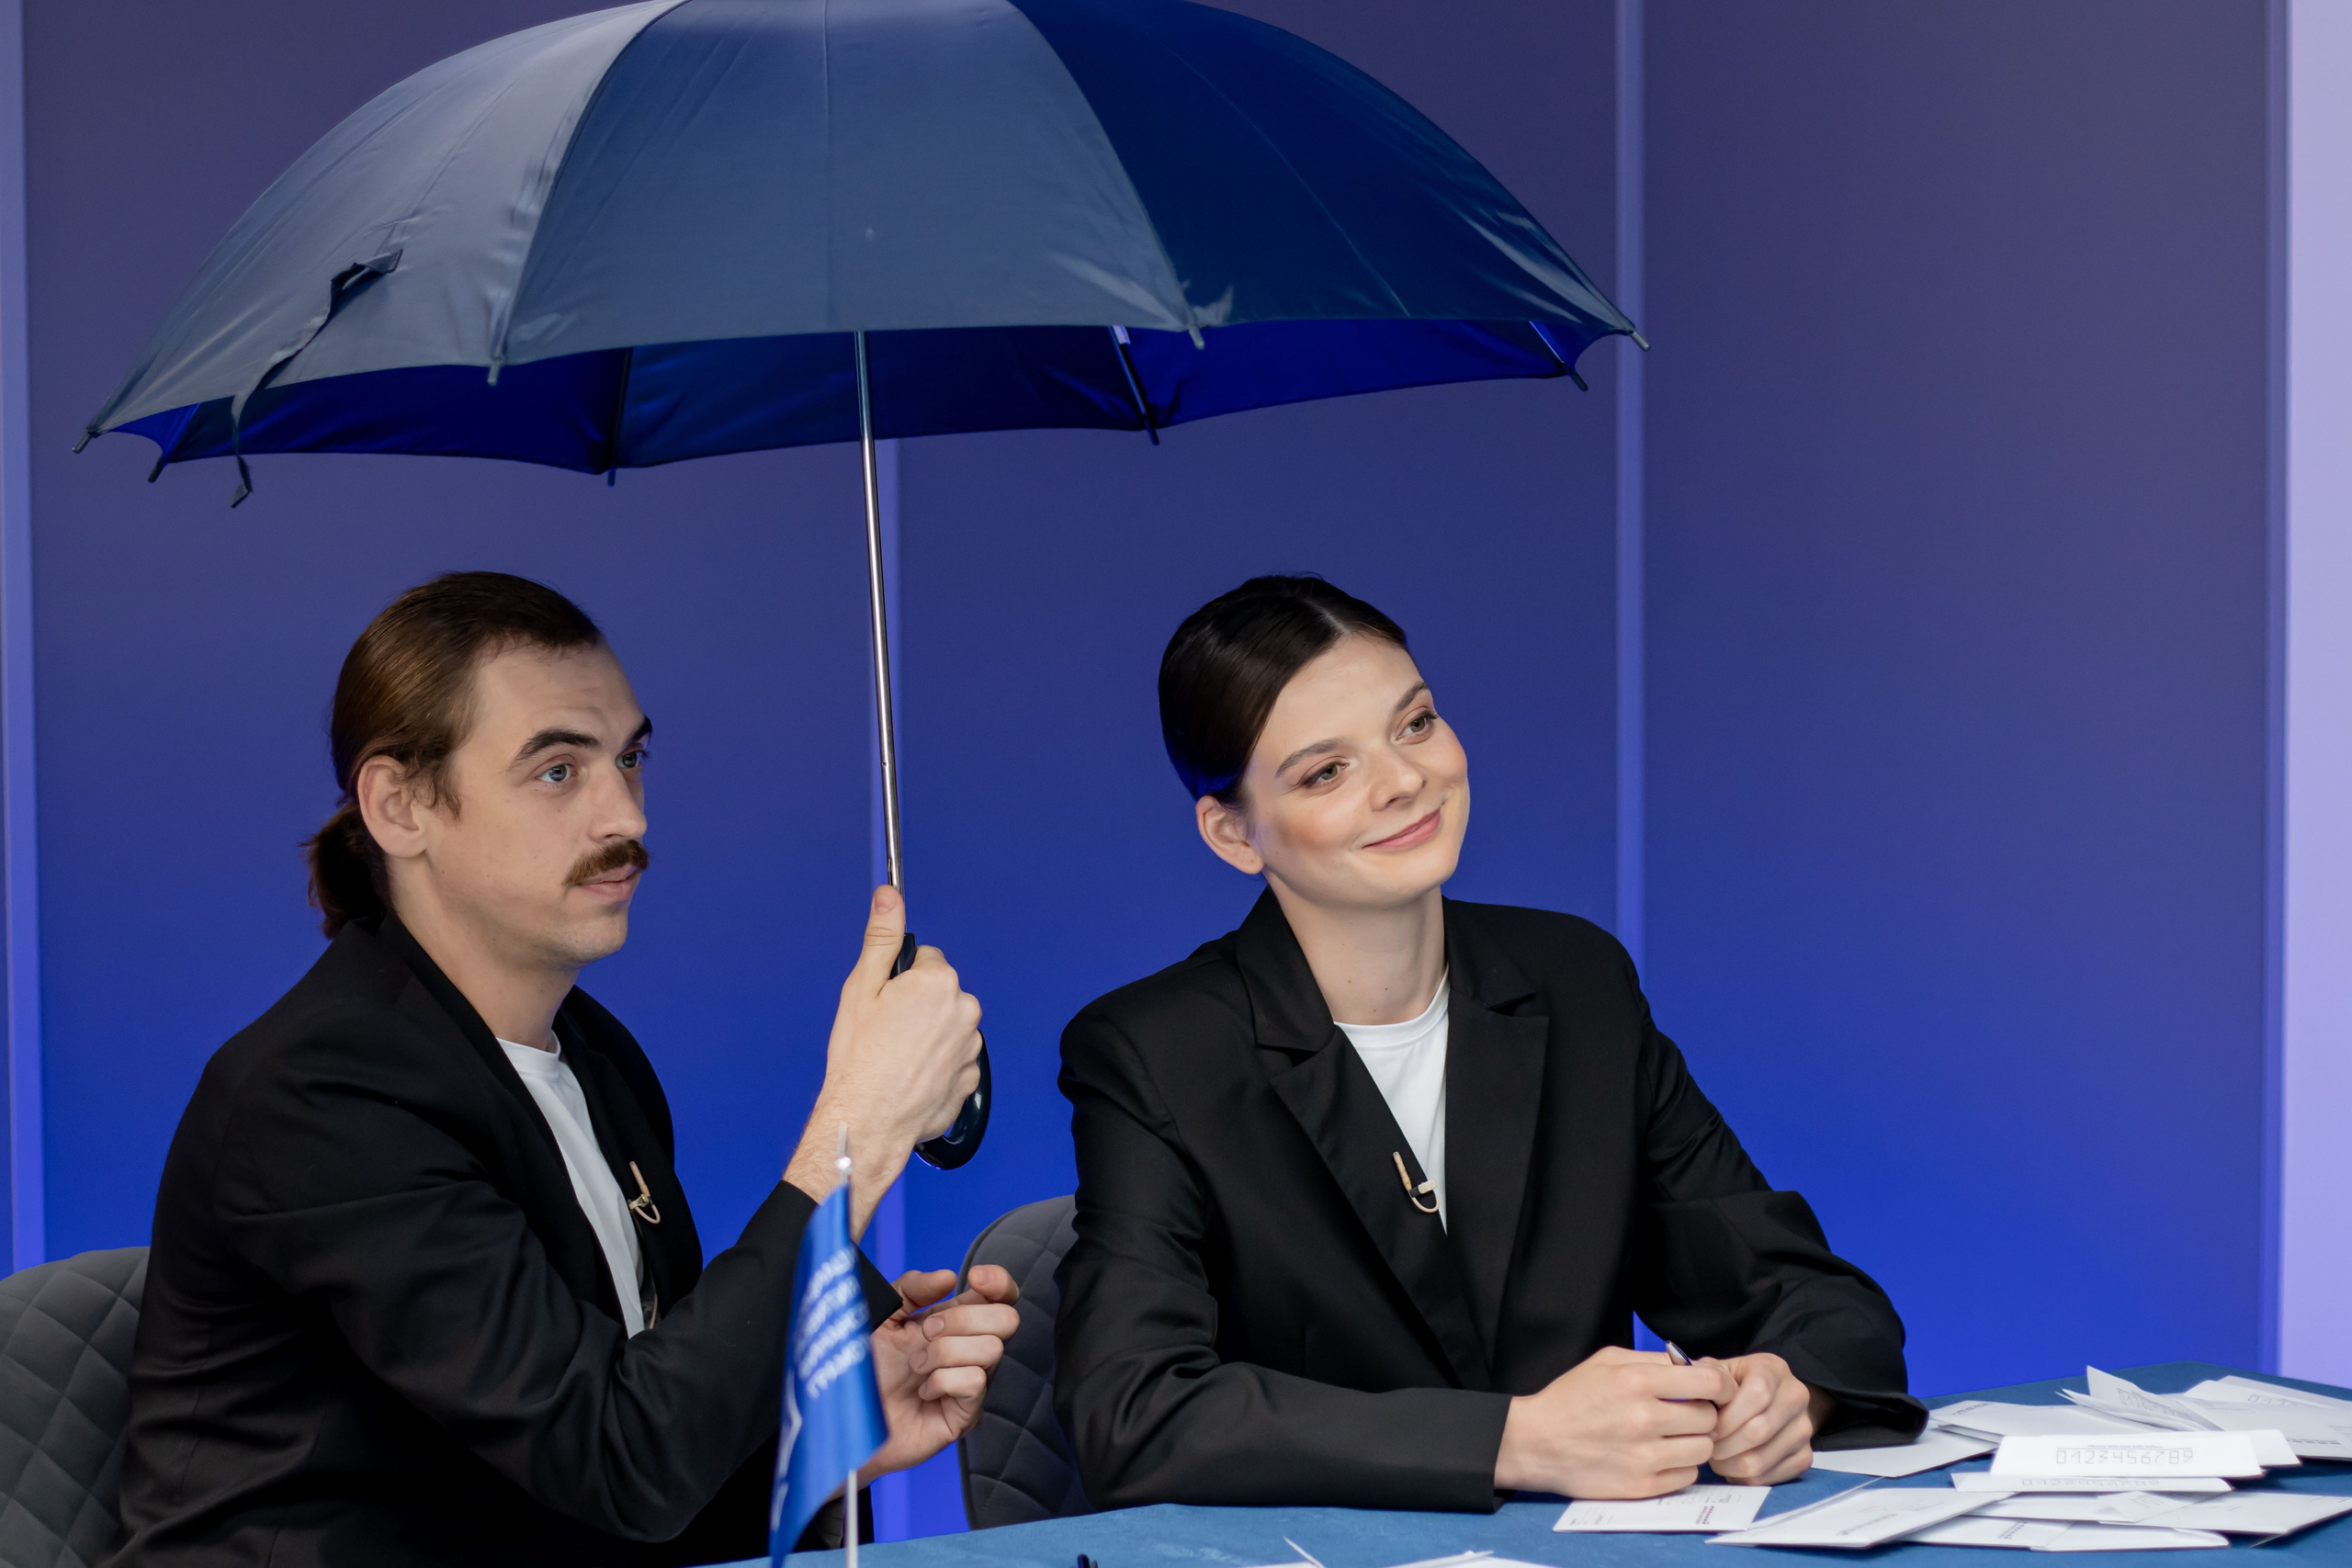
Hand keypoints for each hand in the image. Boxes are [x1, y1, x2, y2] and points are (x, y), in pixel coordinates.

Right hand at [785, 887, 982, 1230]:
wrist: (868, 1120)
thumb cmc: (859, 1056)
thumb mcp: (861, 988)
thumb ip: (881, 937)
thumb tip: (890, 895)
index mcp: (938, 982)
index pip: (925, 960)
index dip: (900, 979)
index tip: (884, 1002)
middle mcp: (965, 1009)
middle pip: (940, 992)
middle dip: (918, 1005)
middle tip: (887, 1032)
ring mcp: (972, 1046)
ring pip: (948, 1026)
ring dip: (929, 1035)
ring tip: (897, 1058)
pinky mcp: (972, 1078)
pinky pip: (955, 1058)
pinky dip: (937, 1064)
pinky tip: (911, 1077)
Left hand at [859, 1265, 1021, 1480]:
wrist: (846, 1417)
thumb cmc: (863, 1369)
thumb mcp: (881, 1317)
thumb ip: (911, 1288)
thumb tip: (949, 1277)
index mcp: (955, 1322)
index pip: (1001, 1296)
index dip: (999, 1282)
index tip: (974, 1279)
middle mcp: (970, 1350)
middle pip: (1007, 1319)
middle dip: (963, 1318)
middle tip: (926, 1332)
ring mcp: (971, 1384)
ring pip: (992, 1349)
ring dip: (944, 1352)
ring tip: (915, 1366)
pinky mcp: (966, 1414)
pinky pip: (974, 1382)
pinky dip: (942, 1380)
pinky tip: (923, 1391)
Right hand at [1495, 1345, 1737, 1497]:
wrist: (1537, 1442)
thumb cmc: (1572, 1397)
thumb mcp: (1607, 1361)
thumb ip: (1653, 1360)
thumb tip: (1694, 1366)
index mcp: (1636, 1381)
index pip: (1709, 1381)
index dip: (1721, 1385)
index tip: (1716, 1389)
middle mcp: (1643, 1418)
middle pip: (1709, 1418)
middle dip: (1702, 1413)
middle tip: (1685, 1413)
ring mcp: (1643, 1456)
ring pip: (1703, 1449)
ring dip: (1694, 1441)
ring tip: (1673, 1435)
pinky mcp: (1641, 1485)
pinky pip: (1687, 1476)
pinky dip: (1680, 1466)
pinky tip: (1661, 1455)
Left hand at [1709, 1353, 1825, 1483]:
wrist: (1772, 1398)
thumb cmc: (1736, 1384)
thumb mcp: (1720, 1371)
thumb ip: (1703, 1377)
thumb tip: (1683, 1393)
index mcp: (1774, 1370)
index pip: (1756, 1396)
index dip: (1727, 1418)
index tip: (1707, 1427)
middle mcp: (1796, 1397)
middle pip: (1758, 1431)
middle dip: (1724, 1445)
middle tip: (1707, 1446)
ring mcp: (1804, 1429)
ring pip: (1761, 1460)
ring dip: (1729, 1465)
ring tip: (1716, 1457)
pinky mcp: (1805, 1456)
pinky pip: (1769, 1478)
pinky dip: (1744, 1478)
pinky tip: (1732, 1465)